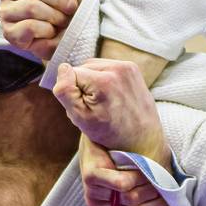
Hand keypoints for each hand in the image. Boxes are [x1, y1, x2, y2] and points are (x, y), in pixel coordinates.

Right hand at [0, 0, 100, 61]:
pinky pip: (30, 26)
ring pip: (31, 7)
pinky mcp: (10, 33)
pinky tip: (52, 31)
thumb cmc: (65, 3)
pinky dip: (48, 30)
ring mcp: (6, 12)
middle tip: (72, 5)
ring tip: (64, 20)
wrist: (68, 35)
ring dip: (55, 15)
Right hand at [52, 58, 170, 161]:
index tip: (86, 108)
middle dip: (82, 86)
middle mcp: (118, 68)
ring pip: (92, 67)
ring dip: (91, 82)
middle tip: (94, 107)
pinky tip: (109, 95)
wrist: (142, 139)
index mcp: (104, 81)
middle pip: (81, 68)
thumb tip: (63, 68)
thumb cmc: (110, 133)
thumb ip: (66, 92)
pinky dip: (103, 79)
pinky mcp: (132, 67)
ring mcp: (128, 66)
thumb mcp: (81, 118)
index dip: (72, 92)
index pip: (69, 74)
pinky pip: (106, 67)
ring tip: (102, 102)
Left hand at [79, 135, 172, 205]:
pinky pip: (121, 185)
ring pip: (131, 199)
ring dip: (150, 188)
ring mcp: (92, 193)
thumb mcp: (125, 190)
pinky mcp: (91, 177)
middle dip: (157, 204)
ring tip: (160, 180)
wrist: (97, 136)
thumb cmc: (115, 164)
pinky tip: (144, 170)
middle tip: (169, 194)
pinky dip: (137, 178)